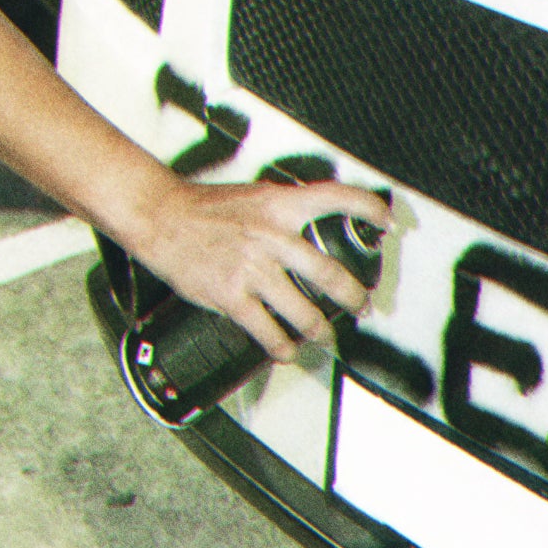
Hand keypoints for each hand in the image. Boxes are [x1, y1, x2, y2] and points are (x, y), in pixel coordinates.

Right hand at [132, 175, 392, 361]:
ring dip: (318, 329)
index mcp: (279, 203)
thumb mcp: (252, 196)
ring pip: (302, 311)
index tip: (386, 221)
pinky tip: (285, 350)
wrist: (161, 216)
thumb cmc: (203, 207)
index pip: (334, 197)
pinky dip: (281, 347)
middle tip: (362, 305)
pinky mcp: (232, 295)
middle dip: (353, 295)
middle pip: (328, 272)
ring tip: (324, 335)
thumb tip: (308, 231)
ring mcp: (253, 268)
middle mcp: (271, 234)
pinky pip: (267, 331)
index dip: (367, 208)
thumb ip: (282, 212)